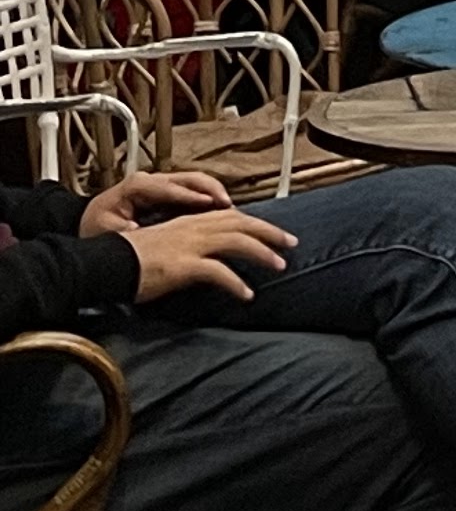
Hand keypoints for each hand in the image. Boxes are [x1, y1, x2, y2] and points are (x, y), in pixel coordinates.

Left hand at [81, 170, 231, 239]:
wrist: (87, 223)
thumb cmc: (95, 228)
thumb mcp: (106, 231)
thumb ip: (125, 232)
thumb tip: (141, 233)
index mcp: (137, 186)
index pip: (169, 188)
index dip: (190, 196)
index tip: (209, 204)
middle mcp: (151, 180)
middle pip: (187, 178)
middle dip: (210, 189)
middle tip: (227, 204)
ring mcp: (159, 184)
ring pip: (193, 181)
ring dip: (212, 191)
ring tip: (228, 207)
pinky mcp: (165, 193)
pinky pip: (191, 190)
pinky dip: (207, 196)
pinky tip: (219, 209)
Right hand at [121, 206, 298, 306]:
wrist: (108, 262)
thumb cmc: (131, 257)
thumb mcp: (165, 242)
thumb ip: (187, 244)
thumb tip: (205, 254)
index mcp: (190, 220)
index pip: (232, 216)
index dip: (256, 223)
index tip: (273, 231)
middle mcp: (194, 227)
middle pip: (242, 224)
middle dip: (270, 232)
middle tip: (291, 242)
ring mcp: (190, 244)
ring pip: (237, 241)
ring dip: (262, 253)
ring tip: (280, 266)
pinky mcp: (184, 265)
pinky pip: (218, 272)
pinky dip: (236, 282)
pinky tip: (247, 294)